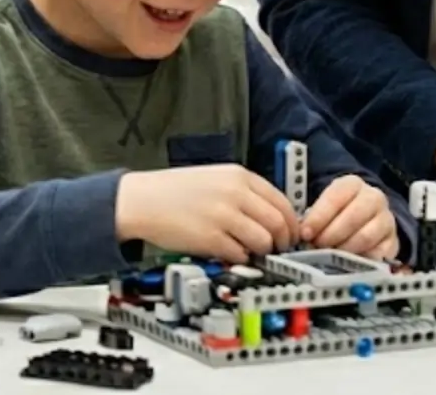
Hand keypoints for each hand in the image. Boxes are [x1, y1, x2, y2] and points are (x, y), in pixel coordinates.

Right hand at [115, 165, 298, 261]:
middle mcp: (235, 194)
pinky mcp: (210, 239)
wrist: (143, 200)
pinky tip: (233, 254)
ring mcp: (224, 216)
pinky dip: (242, 259)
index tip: (292, 233)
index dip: (291, 222)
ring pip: (263, 240)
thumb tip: (270, 214)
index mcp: (239, 176)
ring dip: (263, 251)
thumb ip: (245, 192)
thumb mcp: (217, 178)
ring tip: (254, 253)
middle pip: (277, 222)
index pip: (281, 201)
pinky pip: (240, 254)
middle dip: (283, 240)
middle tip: (280, 249)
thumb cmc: (176, 191)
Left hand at [300, 175, 398, 259]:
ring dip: (344, 249)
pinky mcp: (393, 241)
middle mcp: (374, 197)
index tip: (305, 233)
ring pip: (366, 236)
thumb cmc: (338, 214)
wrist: (367, 219)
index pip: (336, 196)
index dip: (319, 216)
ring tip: (330, 257)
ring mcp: (386, 219)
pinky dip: (361, 261)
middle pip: (353, 216)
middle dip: (331, 234)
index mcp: (353, 184)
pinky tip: (348, 263)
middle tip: (317, 247)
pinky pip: (377, 254)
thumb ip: (315, 217)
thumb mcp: (325, 207)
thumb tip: (302, 236)